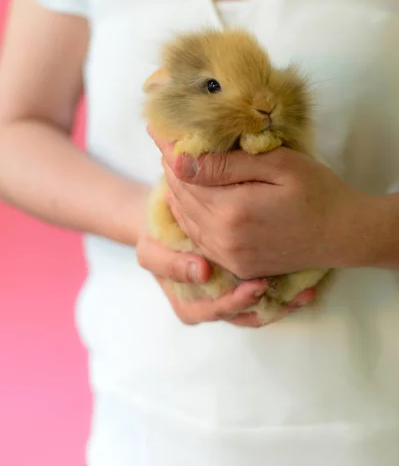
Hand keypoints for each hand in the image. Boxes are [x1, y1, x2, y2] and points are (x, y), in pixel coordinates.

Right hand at [136, 227, 302, 326]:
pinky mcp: (251, 282)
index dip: (228, 302)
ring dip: (283, 304)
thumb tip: (201, 272)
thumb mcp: (151, 248)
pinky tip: (308, 284)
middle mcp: (214, 305)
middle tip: (272, 286)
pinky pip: (273, 296)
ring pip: (262, 311)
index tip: (252, 285)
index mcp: (188, 304)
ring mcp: (234, 295)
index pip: (210, 313)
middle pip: (242, 317)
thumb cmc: (158, 235)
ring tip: (303, 292)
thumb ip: (168, 262)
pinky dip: (289, 292)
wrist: (171, 218)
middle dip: (262, 305)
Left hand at [154, 138, 376, 280]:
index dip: (168, 150)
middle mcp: (223, 239)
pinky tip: (192, 198)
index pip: (184, 176)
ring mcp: (229, 257)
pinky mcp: (237, 265)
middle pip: (181, 198)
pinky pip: (200, 238)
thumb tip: (179, 160)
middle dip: (171, 168)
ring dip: (178, 191)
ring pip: (186, 219)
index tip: (156, 128)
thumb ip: (227, 165)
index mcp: (231, 211)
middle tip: (164, 142)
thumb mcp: (278, 166)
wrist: (346, 234)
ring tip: (176, 165)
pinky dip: (190, 215)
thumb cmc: (319, 192)